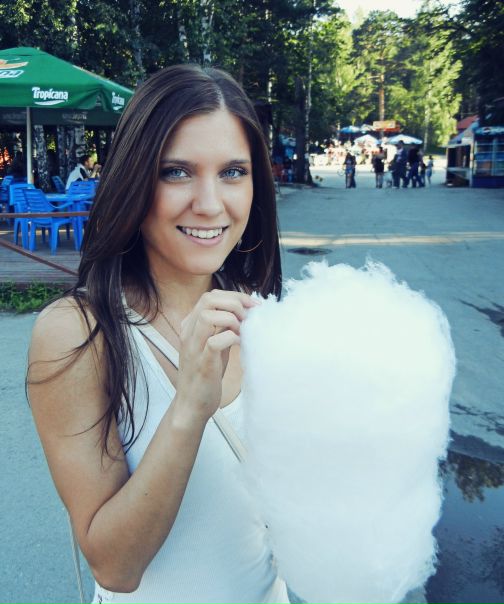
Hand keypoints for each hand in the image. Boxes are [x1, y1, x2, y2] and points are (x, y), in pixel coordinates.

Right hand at [174, 290, 258, 422]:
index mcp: (190, 326)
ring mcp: (194, 348)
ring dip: (232, 318)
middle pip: (209, 300)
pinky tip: (240, 344)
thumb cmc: (206, 374)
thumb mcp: (213, 345)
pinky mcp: (202, 364)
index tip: (252, 306)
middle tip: (250, 316)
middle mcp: (188, 333)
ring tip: (243, 330)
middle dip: (235, 302)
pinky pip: (215, 341)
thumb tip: (245, 312)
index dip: (234, 296)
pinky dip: (232, 338)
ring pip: (208, 315)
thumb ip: (222, 328)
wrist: (191, 405)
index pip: (210, 296)